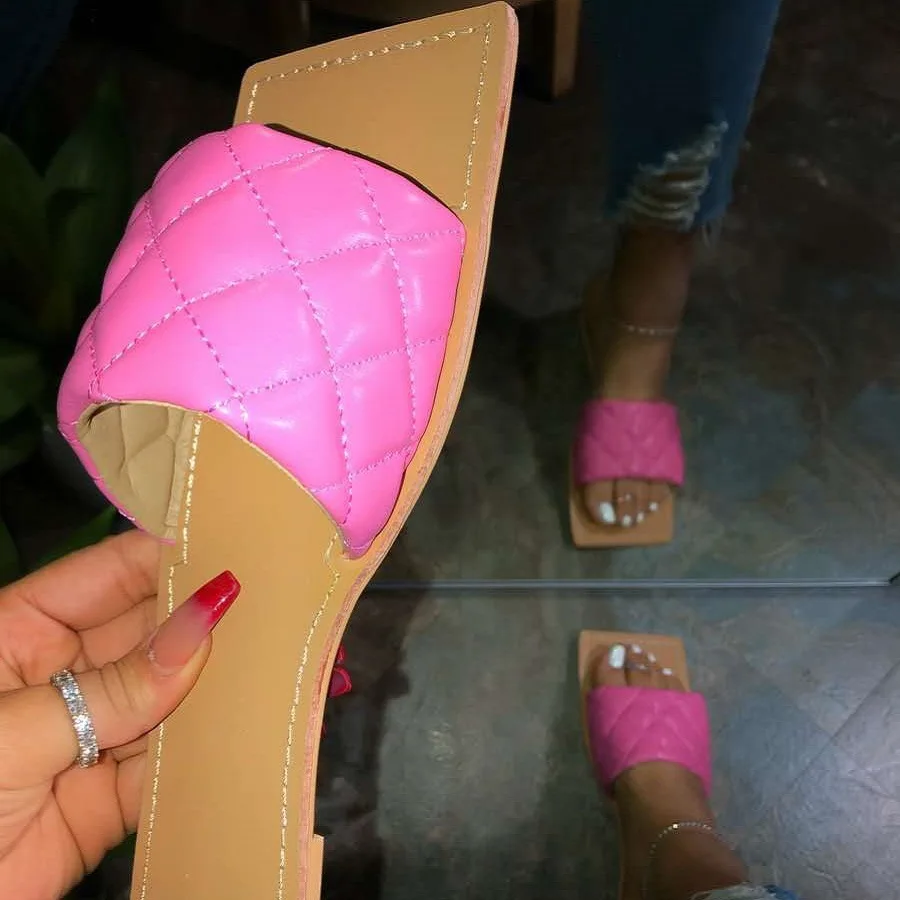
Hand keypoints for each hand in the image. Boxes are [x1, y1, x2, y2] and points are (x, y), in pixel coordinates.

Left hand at [0, 531, 239, 899]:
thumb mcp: (11, 732)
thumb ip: (113, 687)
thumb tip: (203, 627)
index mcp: (20, 633)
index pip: (107, 576)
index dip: (166, 557)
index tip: (231, 544)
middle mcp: (62, 676)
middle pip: (148, 632)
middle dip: (204, 618)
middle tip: (273, 598)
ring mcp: (91, 735)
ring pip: (167, 694)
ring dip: (215, 682)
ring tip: (278, 651)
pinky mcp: (111, 798)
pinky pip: (168, 761)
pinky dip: (206, 749)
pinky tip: (249, 722)